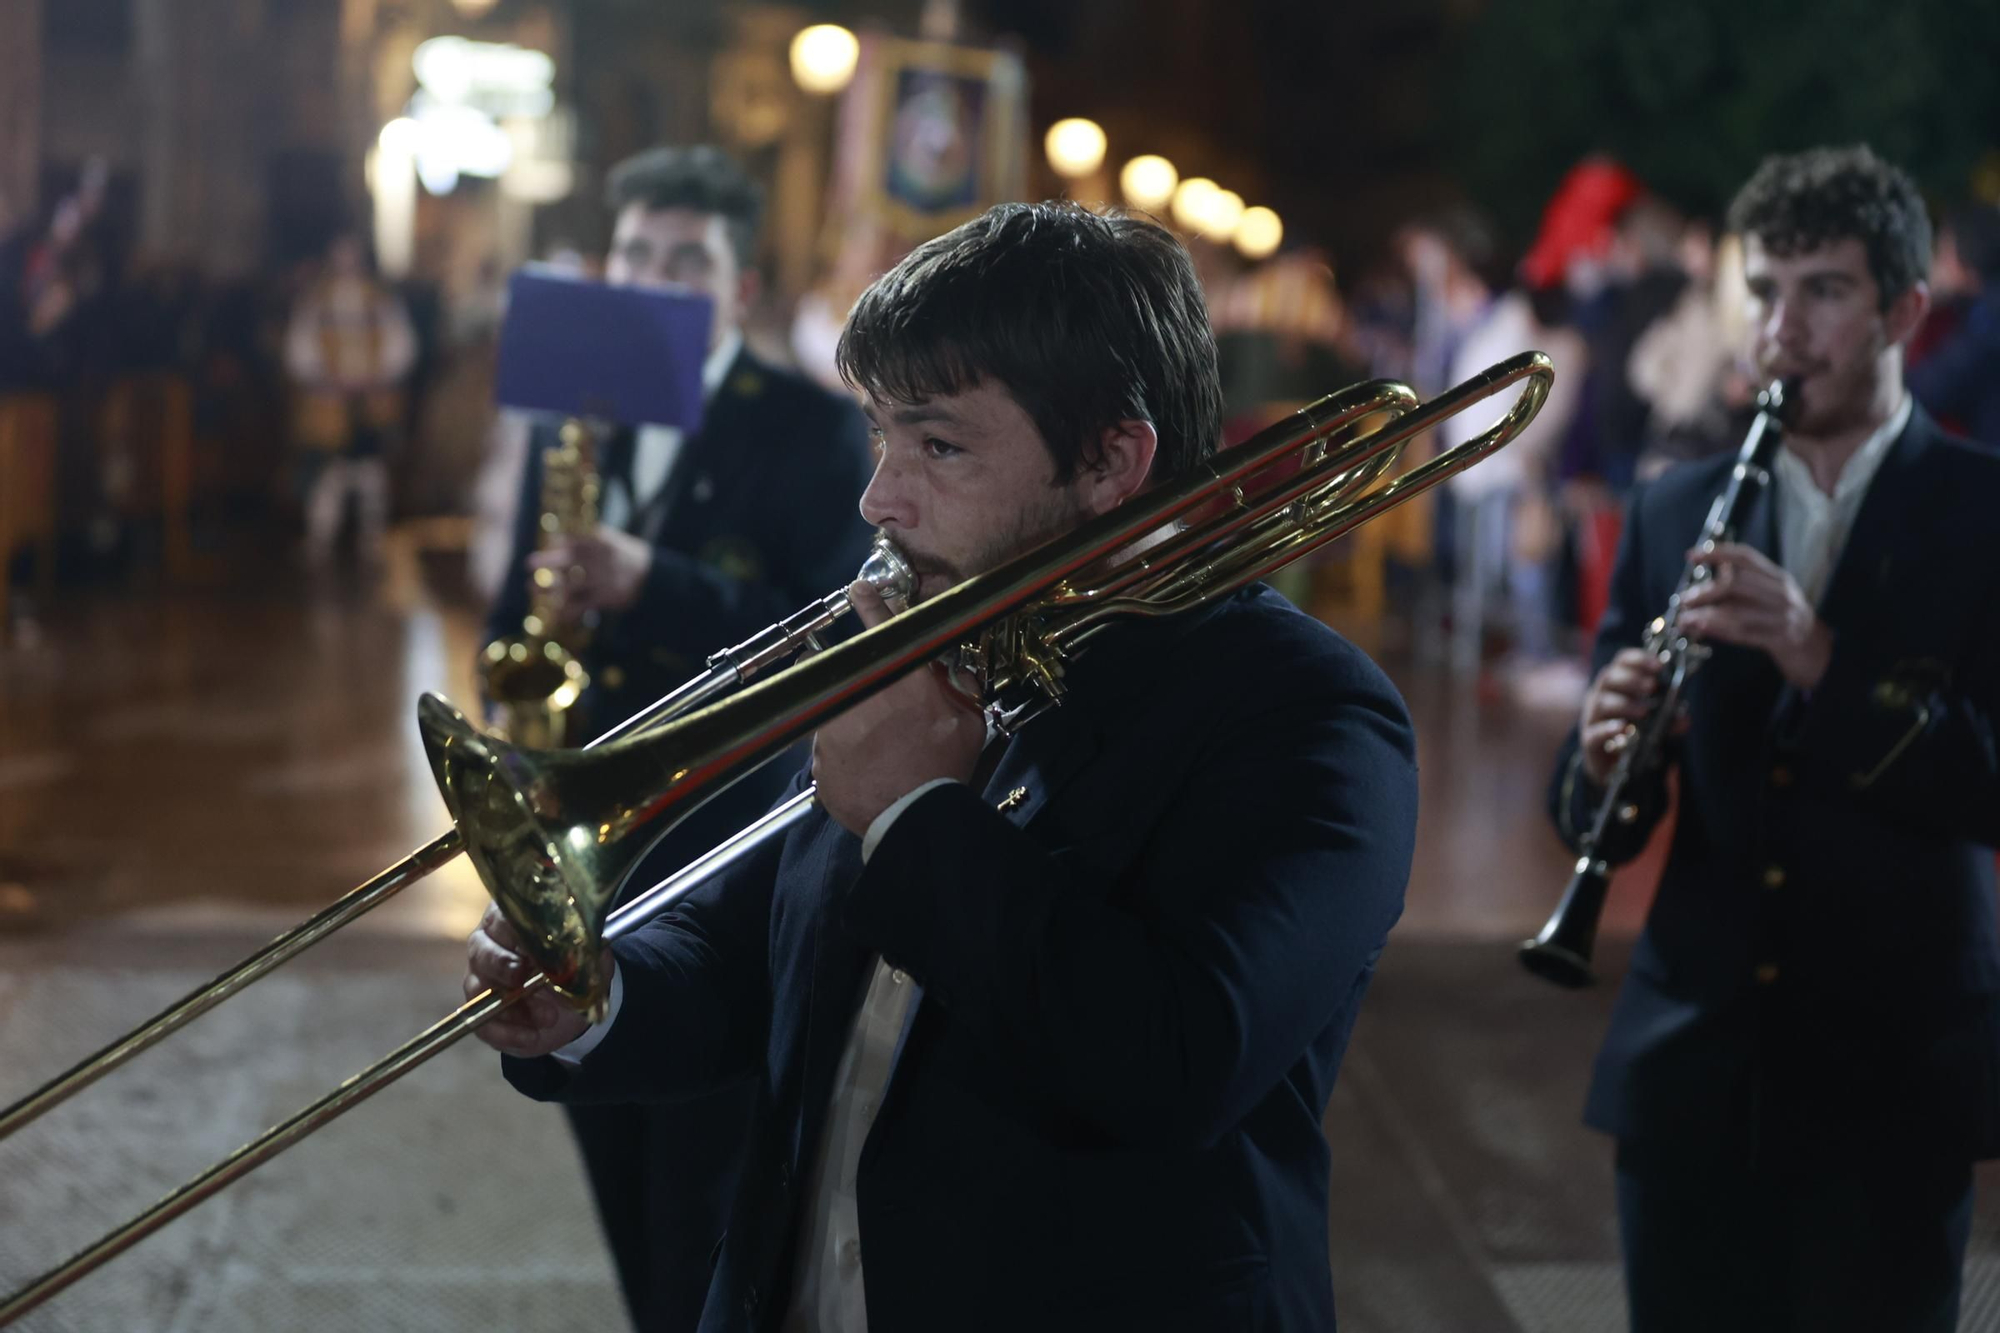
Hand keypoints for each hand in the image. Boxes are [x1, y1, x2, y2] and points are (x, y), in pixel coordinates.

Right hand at [463, 904, 597, 1057]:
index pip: (504, 917)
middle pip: (482, 951)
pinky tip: (533, 1037)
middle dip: (504, 966)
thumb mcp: (588, 953)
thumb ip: (585, 948)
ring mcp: (479, 979)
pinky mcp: (481, 1013)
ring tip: (550, 1017)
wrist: (572, 1004)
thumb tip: (579, 952)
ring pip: (480, 990)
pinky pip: (483, 1024)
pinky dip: (508, 1033)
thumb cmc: (575, 965)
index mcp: (512, 919)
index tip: (535, 948)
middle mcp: (488, 945)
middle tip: (524, 977)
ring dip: (514, 1006)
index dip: (518, 933)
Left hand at [528, 525, 652, 620]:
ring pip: (571, 585)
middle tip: (529, 563)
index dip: (561, 541)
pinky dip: (566, 610)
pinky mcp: (607, 599)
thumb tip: (560, 535)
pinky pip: (582, 606)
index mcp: (604, 544)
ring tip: (531, 587)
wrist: (655, 579)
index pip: (577, 540)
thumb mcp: (616, 541)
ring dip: (549, 588)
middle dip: (548, 562)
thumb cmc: (629, 557)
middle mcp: (602, 562)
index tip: (549, 541)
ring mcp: (604, 581)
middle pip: (570, 561)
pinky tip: (553, 612)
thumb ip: (592, 536)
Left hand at [811, 581, 985, 835]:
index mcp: (899, 677)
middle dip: (847, 671)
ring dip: (846, 719)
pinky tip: (861, 771)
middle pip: (840, 664)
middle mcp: (860, 690)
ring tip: (870, 749)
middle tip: (865, 697)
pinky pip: (824, 746)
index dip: (869, 603)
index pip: (881, 625)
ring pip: (831, 706)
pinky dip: (840, 754)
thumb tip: (956, 670)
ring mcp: (833, 722)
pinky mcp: (817, 754)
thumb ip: (962, 689)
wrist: (912, 815)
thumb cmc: (943, 766)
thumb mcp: (969, 722)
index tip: (859, 590)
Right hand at [1579, 647, 1679, 785]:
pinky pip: (1595, 732)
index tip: (1659, 666)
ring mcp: (1592, 718)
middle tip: (1651, 686)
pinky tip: (1622, 728)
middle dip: (1631, 679)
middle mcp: (1600, 697)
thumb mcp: (1656, 723)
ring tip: (1644, 711)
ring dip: (1625, 704)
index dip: (1638, 659)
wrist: (1614, 767)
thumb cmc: (1633, 734)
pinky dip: (1608, 729)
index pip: (1621, 662)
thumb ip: (1669, 720)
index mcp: (1616, 685)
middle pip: (1608, 678)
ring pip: (1602, 703)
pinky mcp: (1590, 741)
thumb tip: (1684, 719)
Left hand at [1678, 542, 1832, 690]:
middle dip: (1706, 590)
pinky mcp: (1780, 639)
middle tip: (1684, 599)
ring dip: (1705, 615)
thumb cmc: (1781, 620)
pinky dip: (1718, 630)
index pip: (1745, 557)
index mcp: (1777, 577)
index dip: (1717, 553)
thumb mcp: (1768, 596)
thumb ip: (1741, 586)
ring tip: (1684, 620)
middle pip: (1738, 583)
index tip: (1692, 556)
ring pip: (1738, 611)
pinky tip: (1700, 630)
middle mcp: (1782, 593)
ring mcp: (1783, 617)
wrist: (1814, 650)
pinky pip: (1744, 633)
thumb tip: (1699, 585)